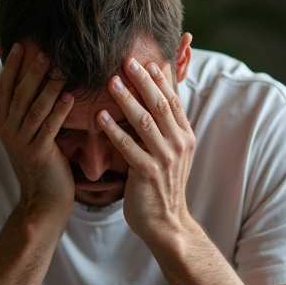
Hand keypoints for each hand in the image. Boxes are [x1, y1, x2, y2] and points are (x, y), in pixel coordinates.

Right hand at [0, 43, 75, 224]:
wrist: (42, 198)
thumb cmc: (40, 161)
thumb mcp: (27, 131)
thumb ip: (25, 105)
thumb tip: (24, 77)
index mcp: (2, 121)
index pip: (3, 86)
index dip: (10, 65)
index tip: (19, 43)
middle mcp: (8, 129)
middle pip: (19, 92)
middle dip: (31, 69)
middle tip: (45, 48)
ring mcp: (21, 142)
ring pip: (34, 107)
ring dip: (48, 85)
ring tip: (60, 66)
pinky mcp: (38, 153)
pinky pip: (49, 126)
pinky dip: (59, 110)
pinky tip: (69, 96)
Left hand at [98, 56, 196, 244]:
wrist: (166, 222)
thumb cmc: (163, 187)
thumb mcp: (172, 155)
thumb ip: (166, 130)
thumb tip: (155, 102)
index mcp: (186, 137)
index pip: (174, 101)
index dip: (160, 80)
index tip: (147, 62)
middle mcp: (179, 145)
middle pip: (160, 105)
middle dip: (143, 81)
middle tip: (127, 61)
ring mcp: (165, 159)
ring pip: (145, 122)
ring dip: (126, 100)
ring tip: (110, 82)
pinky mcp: (148, 173)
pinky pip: (128, 146)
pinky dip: (114, 130)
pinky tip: (100, 116)